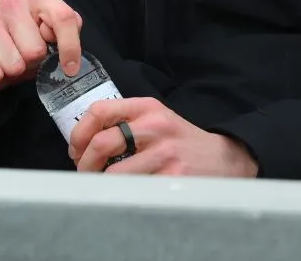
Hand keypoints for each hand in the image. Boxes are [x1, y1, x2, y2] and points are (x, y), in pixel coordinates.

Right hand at [0, 0, 82, 96]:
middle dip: (33, 62)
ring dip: (14, 71)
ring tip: (9, 61)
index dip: (70, 48)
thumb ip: (66, 35)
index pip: (63, 18)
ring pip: (14, 64)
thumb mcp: (51, 39)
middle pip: (36, 49)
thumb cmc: (23, 47)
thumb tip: (69, 54)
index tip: (70, 68)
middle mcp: (9, 2)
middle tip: (25, 57)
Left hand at [69, 96, 259, 176]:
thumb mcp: (156, 118)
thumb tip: (83, 142)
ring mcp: (165, 153)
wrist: (225, 158)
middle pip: (102, 143)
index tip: (75, 148)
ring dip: (100, 182)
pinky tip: (122, 194)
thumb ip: (125, 121)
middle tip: (83, 172)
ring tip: (100, 185)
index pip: (99, 111)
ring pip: (115, 172)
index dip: (79, 132)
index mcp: (147, 107)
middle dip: (84, 162)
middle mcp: (155, 126)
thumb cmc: (181, 140)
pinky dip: (122, 194)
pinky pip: (135, 190)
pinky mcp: (174, 178)